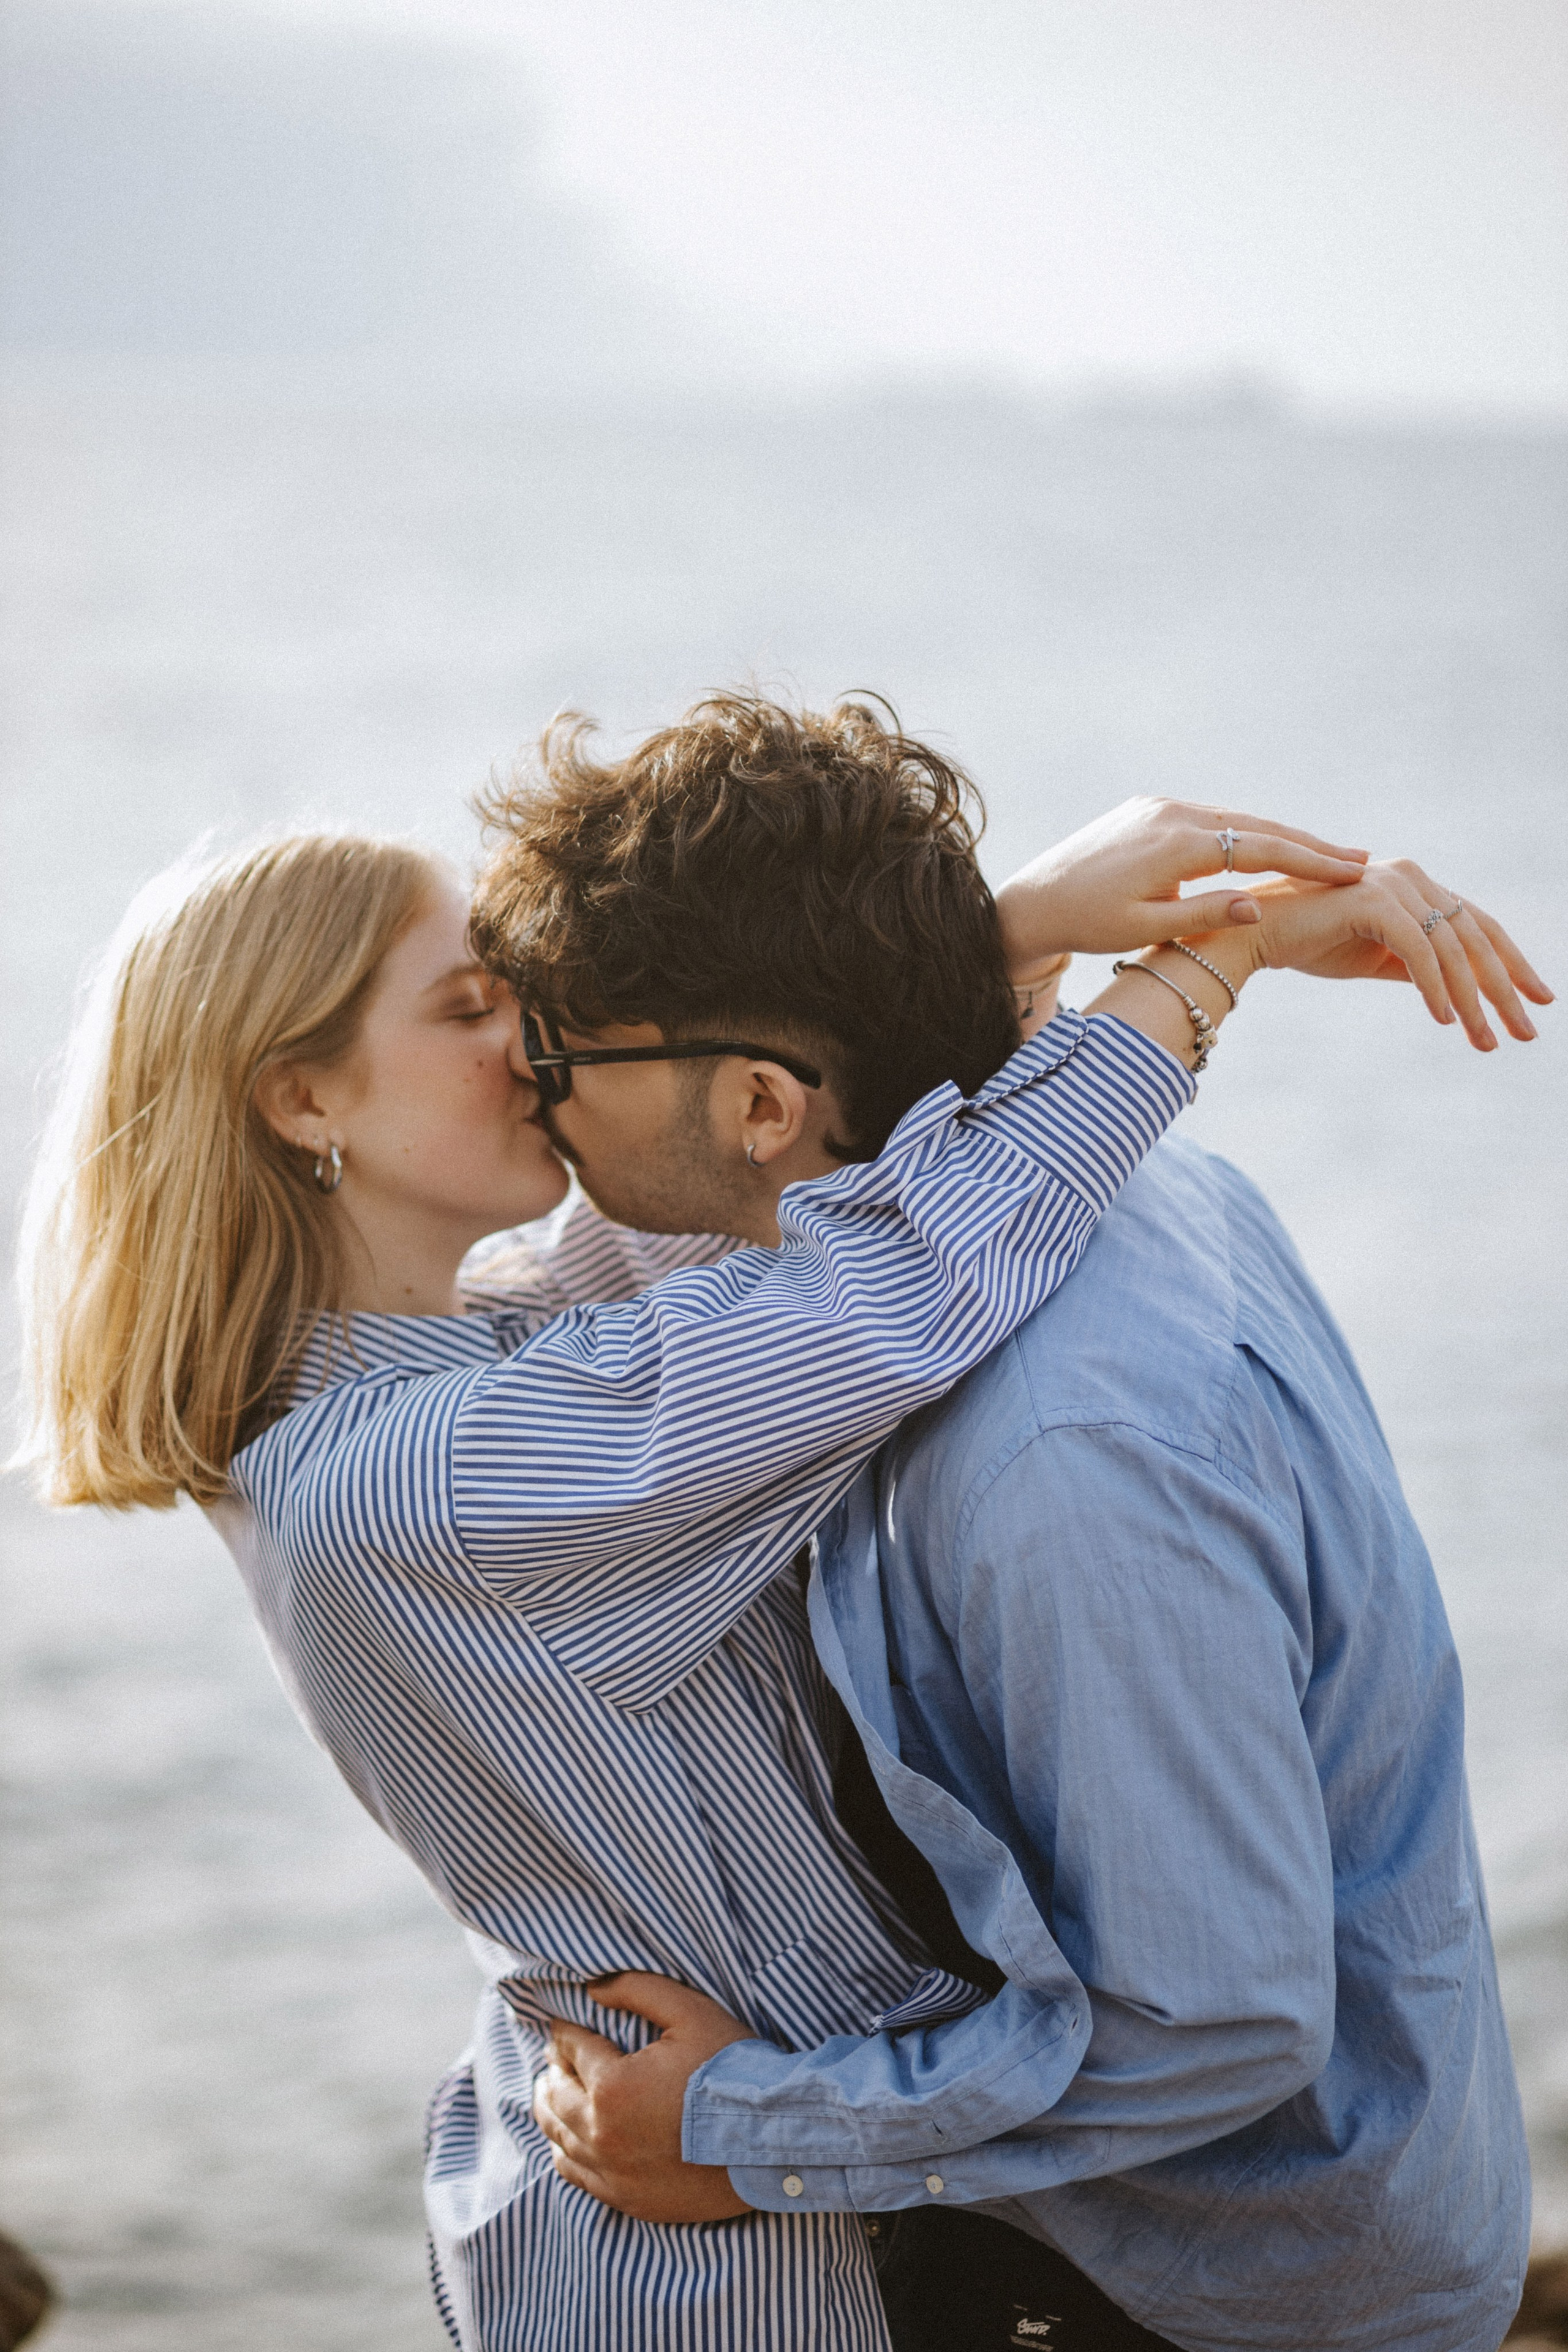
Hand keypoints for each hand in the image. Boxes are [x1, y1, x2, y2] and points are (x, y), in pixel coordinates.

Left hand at [532, 1973, 757, 2222]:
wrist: (771, 2139)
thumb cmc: (733, 2070)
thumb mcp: (690, 2012)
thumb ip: (637, 1990)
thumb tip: (593, 1987)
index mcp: (613, 2087)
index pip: (573, 2051)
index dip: (564, 2033)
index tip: (561, 2026)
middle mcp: (603, 2135)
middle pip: (556, 2098)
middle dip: (552, 2071)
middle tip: (552, 2058)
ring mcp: (613, 2173)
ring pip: (559, 2139)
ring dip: (549, 2111)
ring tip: (548, 2094)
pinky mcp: (628, 2200)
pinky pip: (577, 2176)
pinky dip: (563, 2152)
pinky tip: (564, 2141)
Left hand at [996, 796, 1368, 977]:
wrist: (1033, 898)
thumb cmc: (1086, 924)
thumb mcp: (1145, 928)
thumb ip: (1204, 914)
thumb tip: (1260, 904)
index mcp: (1174, 845)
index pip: (1259, 848)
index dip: (1309, 860)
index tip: (1353, 872)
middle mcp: (1171, 813)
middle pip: (1255, 826)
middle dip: (1308, 844)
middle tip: (1359, 859)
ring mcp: (1160, 806)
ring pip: (1235, 820)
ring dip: (1278, 837)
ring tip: (1324, 855)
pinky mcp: (1150, 808)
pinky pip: (1209, 819)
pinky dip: (1243, 834)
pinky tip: (1268, 848)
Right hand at [1236, 862, 1550, 1049]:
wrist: (1252, 935)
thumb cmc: (1309, 943)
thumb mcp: (1377, 959)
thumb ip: (1418, 966)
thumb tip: (1459, 993)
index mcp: (1416, 885)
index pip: (1478, 925)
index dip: (1512, 964)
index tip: (1538, 1000)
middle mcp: (1411, 875)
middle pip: (1476, 936)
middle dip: (1504, 989)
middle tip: (1526, 1033)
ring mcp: (1393, 882)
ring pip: (1451, 947)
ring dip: (1472, 1000)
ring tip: (1484, 1040)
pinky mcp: (1373, 899)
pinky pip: (1417, 950)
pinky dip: (1434, 987)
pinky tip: (1444, 1020)